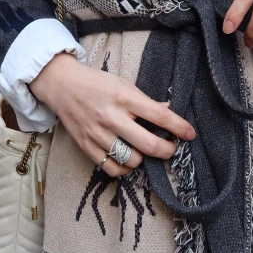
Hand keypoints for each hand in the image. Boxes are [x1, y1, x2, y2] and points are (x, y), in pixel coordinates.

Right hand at [30, 53, 195, 176]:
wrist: (62, 85)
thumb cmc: (96, 83)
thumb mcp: (124, 84)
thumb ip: (146, 100)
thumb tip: (168, 112)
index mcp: (124, 98)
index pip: (158, 116)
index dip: (179, 127)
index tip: (190, 134)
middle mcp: (111, 117)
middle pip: (148, 144)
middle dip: (167, 150)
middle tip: (171, 148)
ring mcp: (98, 134)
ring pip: (131, 159)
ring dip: (144, 159)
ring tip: (144, 150)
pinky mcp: (86, 146)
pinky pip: (112, 168)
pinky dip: (125, 168)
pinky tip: (128, 160)